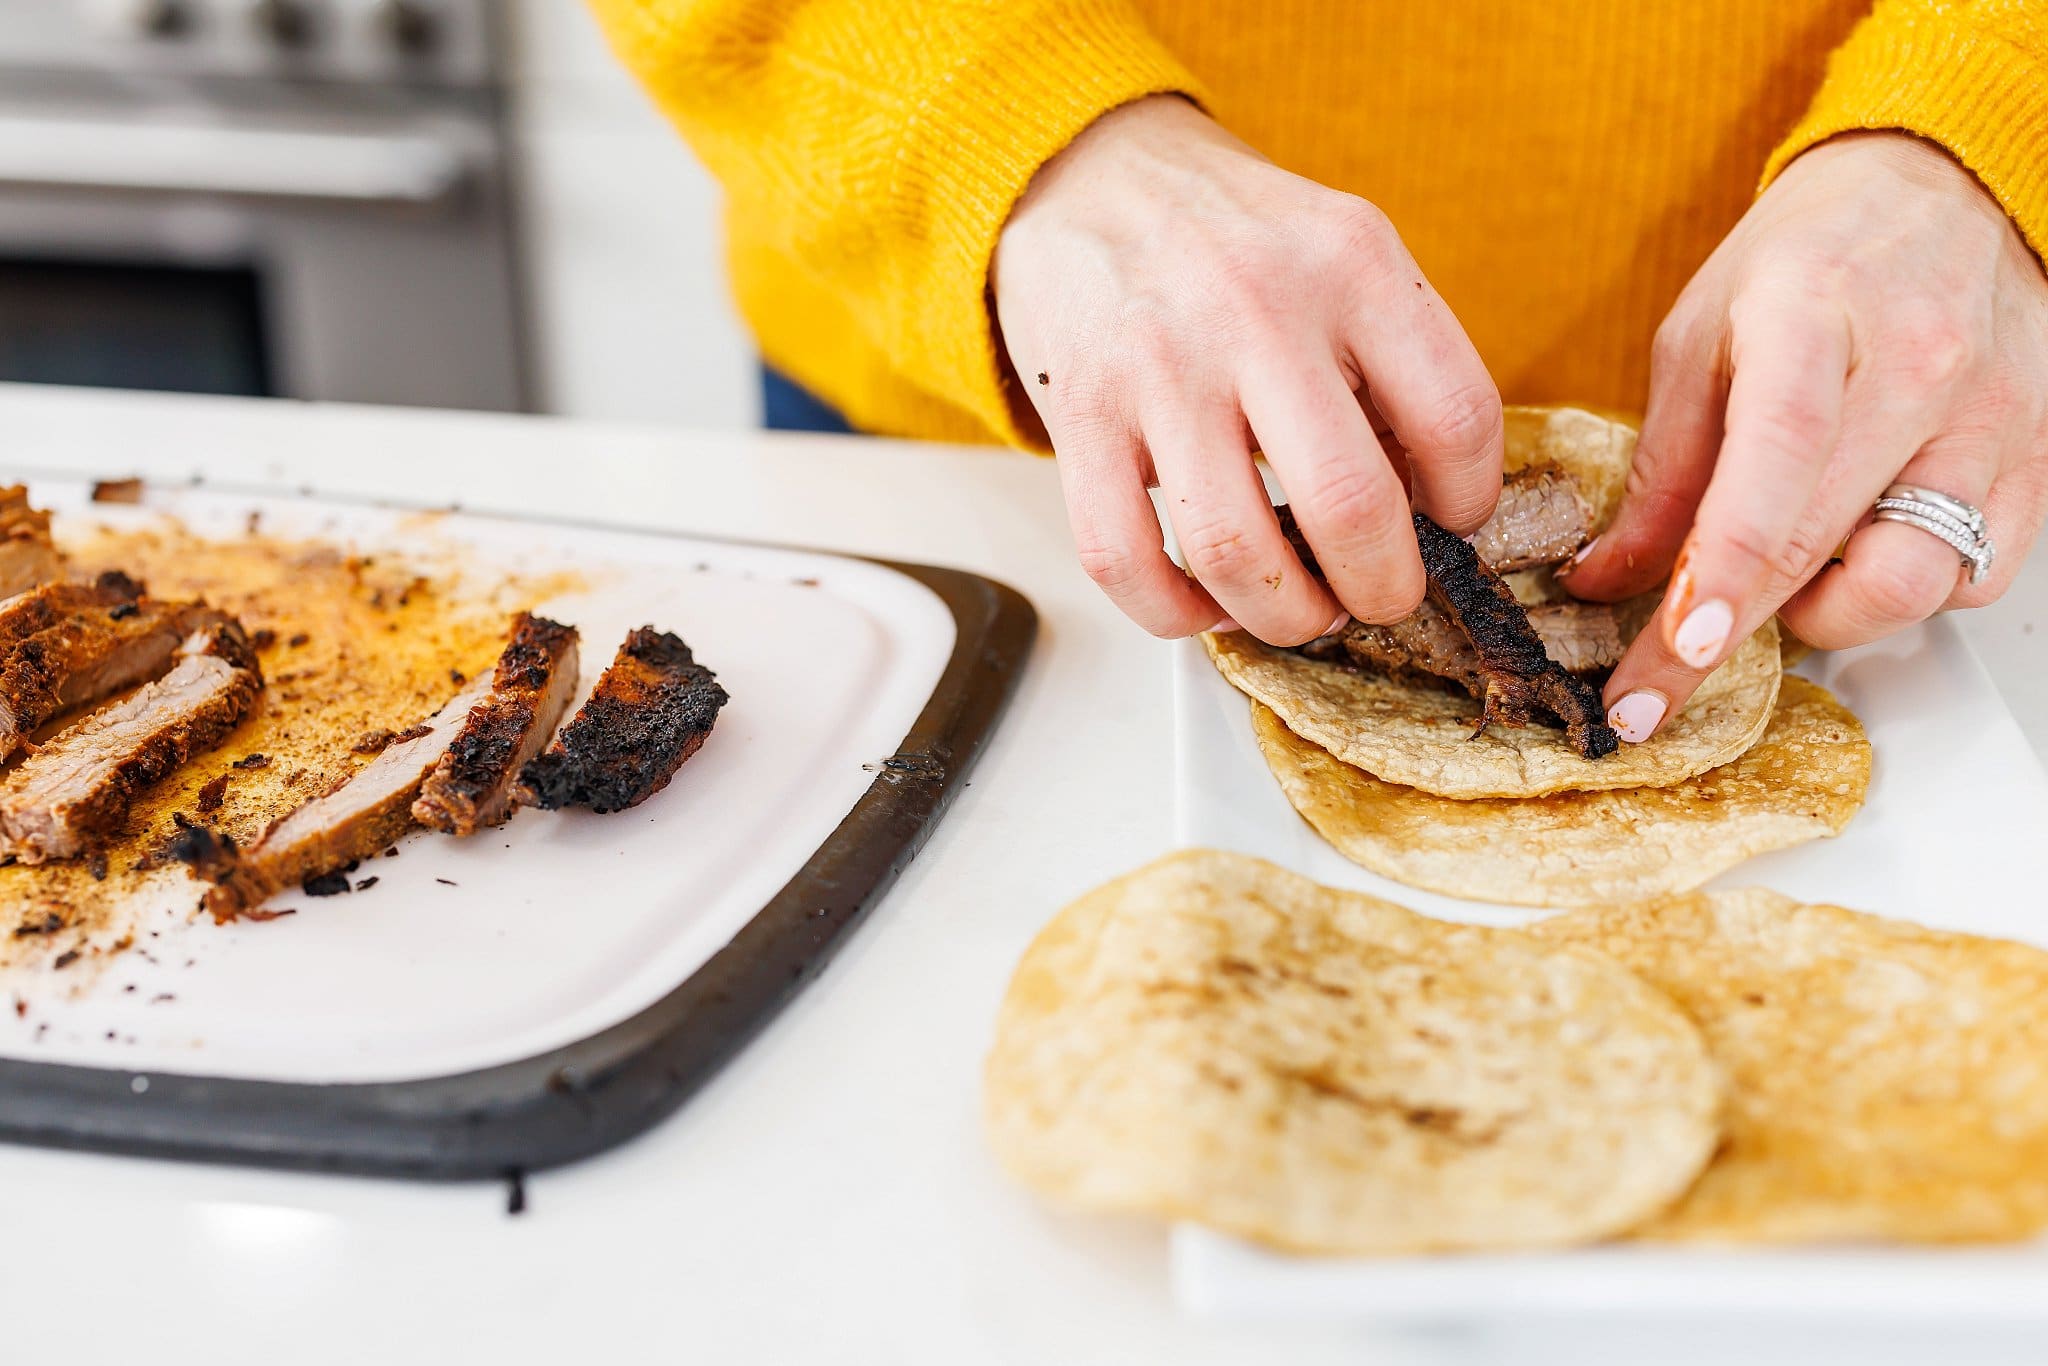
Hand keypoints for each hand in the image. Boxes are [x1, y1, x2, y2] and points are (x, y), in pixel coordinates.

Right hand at [993, 95, 1502, 643]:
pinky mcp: (1081, 414)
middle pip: (1348, 505)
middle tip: (1379, 596)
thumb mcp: (1341, 250)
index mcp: (1350, 264)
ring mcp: (1160, 366)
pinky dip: (1172, 614)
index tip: (1451, 523)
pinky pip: (1123, 557)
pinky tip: (1206, 604)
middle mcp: (1256, 310)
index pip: (1455, 418)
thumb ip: (1394, 361)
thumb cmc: (1231, 238)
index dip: (1470, 502)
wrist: (1090, 175)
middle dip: (1381, 589)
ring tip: (1297, 608)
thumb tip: (1428, 505)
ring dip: (1281, 615)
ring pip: (1232, 550)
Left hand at [1566, 132, 2047, 740]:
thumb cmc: (1807, 259)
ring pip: (1917, 580)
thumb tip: (1608, 580)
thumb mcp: (1699, 337)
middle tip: (1662, 680)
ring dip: (1829, 611)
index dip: (1722, 575)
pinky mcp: (2037, 454)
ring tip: (1784, 574)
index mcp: (1812, 317)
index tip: (1676, 653)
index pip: (1772, 465)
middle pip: (1828, 544)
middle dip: (1729, 638)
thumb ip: (1660, 469)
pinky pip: (1977, 575)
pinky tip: (1862, 546)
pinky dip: (1908, 590)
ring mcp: (1990, 416)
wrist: (1940, 189)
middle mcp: (1919, 368)